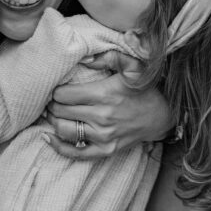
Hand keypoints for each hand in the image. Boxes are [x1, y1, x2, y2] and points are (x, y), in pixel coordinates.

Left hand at [44, 50, 172, 159]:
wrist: (162, 115)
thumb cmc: (144, 89)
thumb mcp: (132, 65)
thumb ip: (108, 57)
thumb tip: (85, 59)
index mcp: (104, 94)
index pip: (64, 95)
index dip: (56, 91)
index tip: (57, 89)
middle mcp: (101, 117)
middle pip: (60, 112)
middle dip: (52, 105)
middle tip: (51, 101)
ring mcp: (103, 136)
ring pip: (64, 130)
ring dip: (53, 121)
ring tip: (52, 114)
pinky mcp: (105, 150)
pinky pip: (76, 153)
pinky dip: (58, 147)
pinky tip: (48, 137)